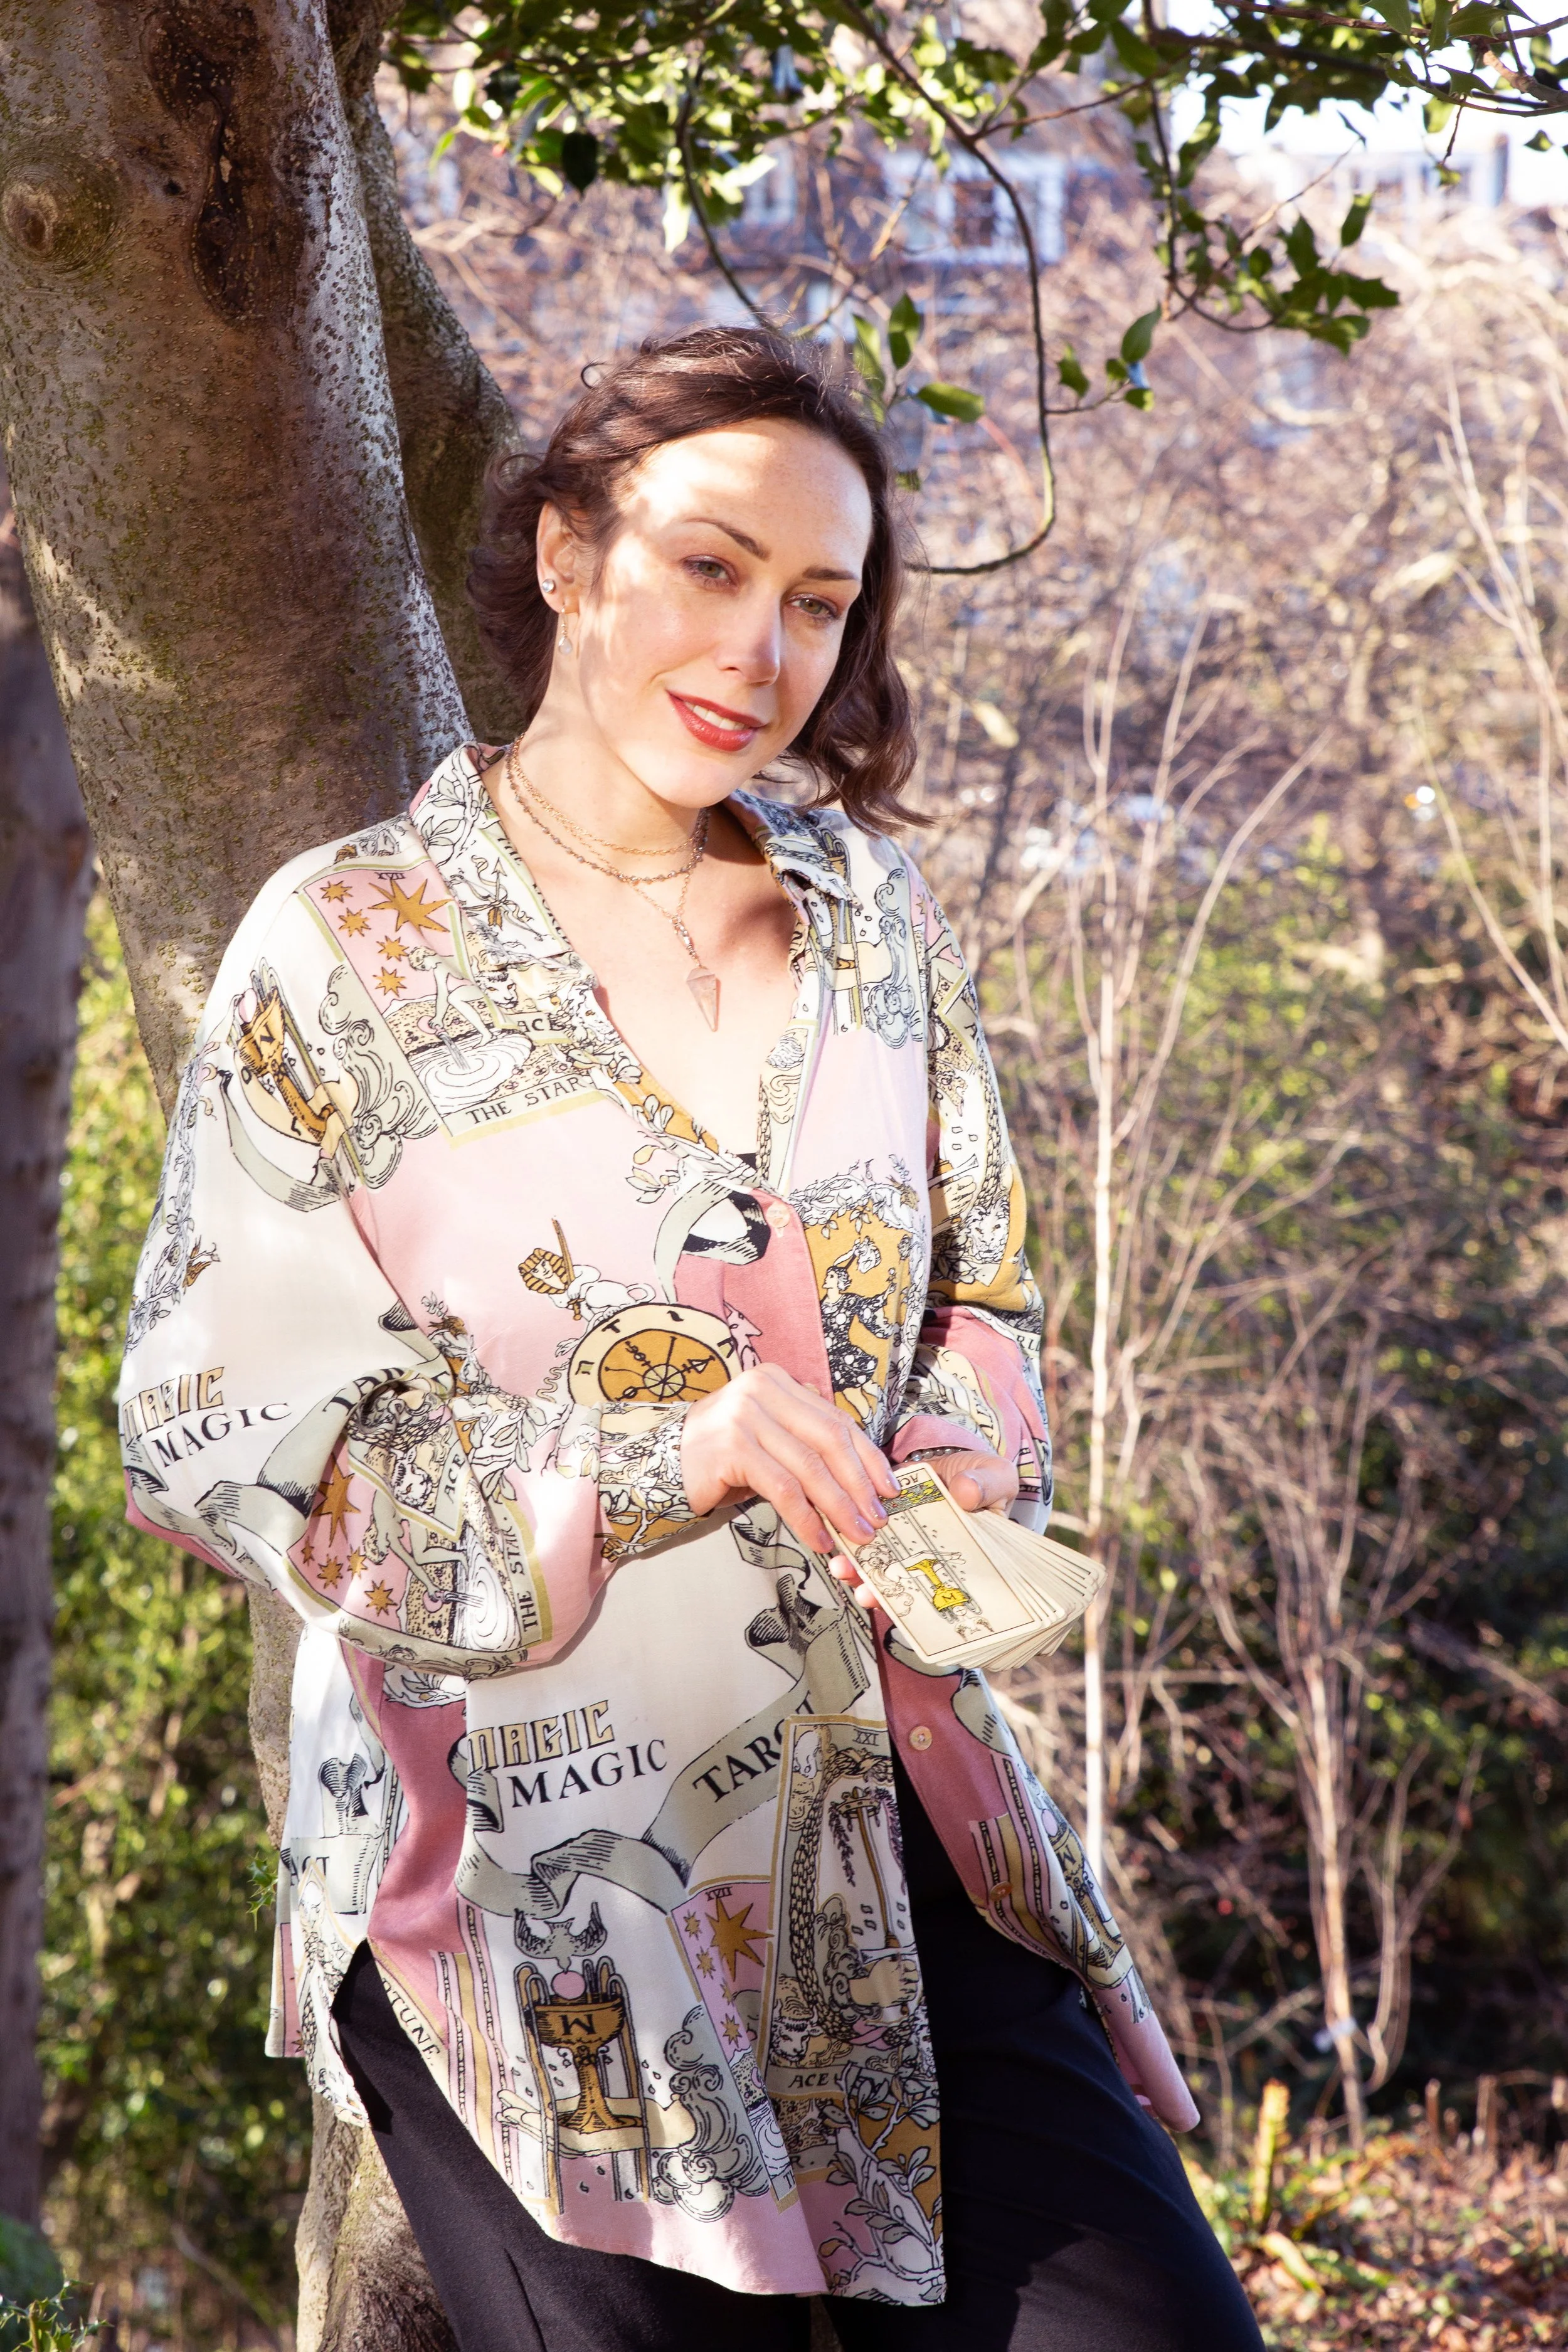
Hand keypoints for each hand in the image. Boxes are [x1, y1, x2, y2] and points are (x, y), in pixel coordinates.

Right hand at [681, 1364, 898, 1557]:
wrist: (660, 1468)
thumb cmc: (721, 1460)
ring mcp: (744, 1415)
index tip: (889, 1487)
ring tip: (856, 1534)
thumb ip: (805, 1442)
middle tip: (878, 1517)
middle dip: (860, 1484)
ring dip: (839, 1506)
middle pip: (829, 1440)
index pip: (836, 1420)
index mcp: (777, 1381)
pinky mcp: (732, 1447)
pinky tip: (819, 1538)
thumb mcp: (768, 1440)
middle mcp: (762, 1389)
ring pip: (810, 1467)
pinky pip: (783, 1488)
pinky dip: (807, 1517)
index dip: (868, 1456)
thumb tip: (862, 1476)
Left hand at [828, 1448, 1018, 1610]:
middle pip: (902, 1580)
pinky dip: (847, 1532)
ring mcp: (903, 1536)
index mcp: (959, 1555)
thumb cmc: (984, 1478)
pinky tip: (836, 1535)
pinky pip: (863, 1526)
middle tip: (866, 1594)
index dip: (922, 1601)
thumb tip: (965, 1491)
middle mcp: (926, 1554)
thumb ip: (986, 1486)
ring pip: (879, 1560)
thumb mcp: (997, 1478)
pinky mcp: (883, 1512)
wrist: (958, 1460)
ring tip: (843, 1568)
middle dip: (881, 1590)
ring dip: (858, 1567)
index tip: (906, 1606)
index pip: (942, 1586)